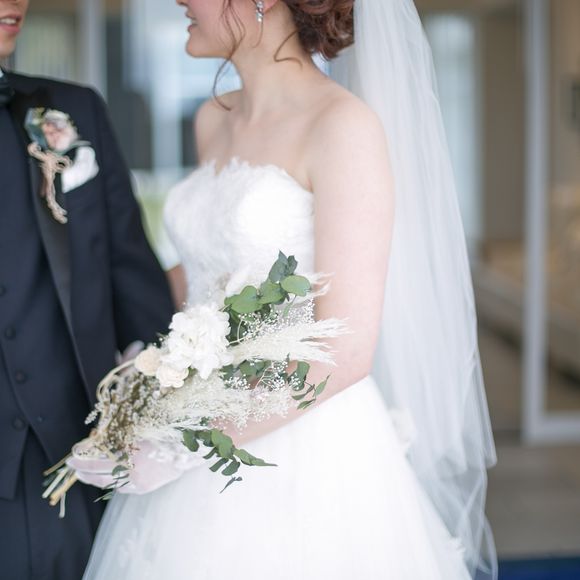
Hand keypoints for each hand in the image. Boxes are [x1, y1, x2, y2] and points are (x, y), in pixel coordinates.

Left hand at [67, 439, 205, 494]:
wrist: (190, 450)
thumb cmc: (168, 433)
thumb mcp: (144, 430)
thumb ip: (123, 436)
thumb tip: (100, 437)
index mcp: (132, 453)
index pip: (99, 459)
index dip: (84, 457)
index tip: (73, 453)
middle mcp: (133, 470)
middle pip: (100, 474)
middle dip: (83, 470)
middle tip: (72, 465)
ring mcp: (138, 482)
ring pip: (108, 484)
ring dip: (95, 479)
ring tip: (84, 474)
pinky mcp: (143, 488)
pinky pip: (122, 488)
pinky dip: (112, 483)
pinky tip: (107, 478)